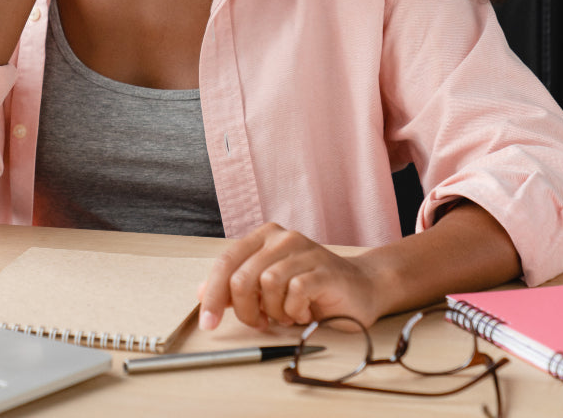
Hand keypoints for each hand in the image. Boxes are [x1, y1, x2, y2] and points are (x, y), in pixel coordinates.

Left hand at [197, 223, 384, 331]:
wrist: (360, 288)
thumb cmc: (311, 288)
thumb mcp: (267, 288)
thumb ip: (236, 287)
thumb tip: (202, 293)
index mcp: (264, 238)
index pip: (226, 262)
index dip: (213, 294)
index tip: (208, 323)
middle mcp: (282, 238)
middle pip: (242, 276)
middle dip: (245, 309)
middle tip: (259, 322)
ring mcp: (305, 251)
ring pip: (267, 283)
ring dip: (274, 310)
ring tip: (287, 314)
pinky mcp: (324, 269)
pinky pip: (295, 292)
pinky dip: (294, 310)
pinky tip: (303, 313)